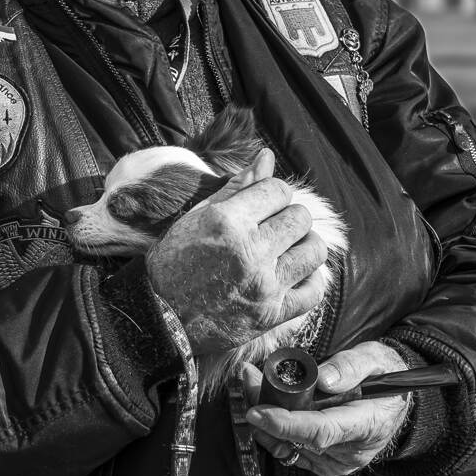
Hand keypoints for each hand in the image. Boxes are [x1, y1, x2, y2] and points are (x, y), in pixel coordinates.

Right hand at [146, 148, 329, 356]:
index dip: (271, 194)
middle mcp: (251, 251)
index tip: (261, 205)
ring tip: (284, 250)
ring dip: (302, 245)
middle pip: (300, 217)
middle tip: (271, 229)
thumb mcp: (197, 218)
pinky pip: (314, 290)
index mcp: (228, 222)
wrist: (160, 320)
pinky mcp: (273, 314)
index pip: (278, 190)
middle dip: (288, 217)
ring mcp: (265, 285)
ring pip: (314, 250)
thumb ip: (236, 187)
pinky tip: (292, 276)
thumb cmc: (173, 264)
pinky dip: (308, 280)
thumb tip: (267, 156)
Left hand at [243, 341, 411, 475]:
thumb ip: (352, 365)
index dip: (286, 424)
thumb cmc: (384, 374)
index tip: (257, 411)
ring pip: (288, 447)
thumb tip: (322, 378)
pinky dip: (272, 430)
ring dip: (264, 419)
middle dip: (265, 412)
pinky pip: (290, 451)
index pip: (320, 431)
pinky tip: (263, 403)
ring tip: (252, 382)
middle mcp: (351, 452)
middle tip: (248, 378)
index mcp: (366, 425)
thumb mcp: (375, 357)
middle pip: (297, 440)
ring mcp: (337, 462)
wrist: (394, 401)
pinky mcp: (324, 464)